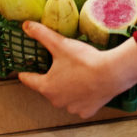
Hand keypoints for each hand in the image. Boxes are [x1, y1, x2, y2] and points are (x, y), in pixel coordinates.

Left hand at [17, 22, 136, 118]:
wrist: (111, 74)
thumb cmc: (84, 61)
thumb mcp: (60, 44)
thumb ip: (41, 34)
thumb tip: (25, 25)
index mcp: (46, 86)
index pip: (29, 80)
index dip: (26, 74)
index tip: (24, 72)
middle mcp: (56, 101)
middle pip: (49, 88)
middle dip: (52, 79)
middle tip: (60, 67)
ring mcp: (72, 108)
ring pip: (65, 97)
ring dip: (67, 89)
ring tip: (76, 75)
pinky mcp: (86, 111)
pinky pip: (80, 104)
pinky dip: (82, 97)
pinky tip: (87, 87)